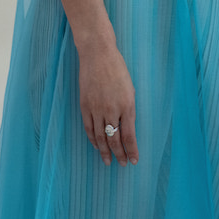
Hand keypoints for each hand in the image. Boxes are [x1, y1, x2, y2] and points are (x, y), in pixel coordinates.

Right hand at [79, 44, 137, 165]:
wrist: (97, 55)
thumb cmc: (117, 69)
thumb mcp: (130, 89)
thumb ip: (129, 109)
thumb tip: (127, 127)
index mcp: (127, 105)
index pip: (129, 136)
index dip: (132, 150)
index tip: (134, 160)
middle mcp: (111, 109)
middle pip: (114, 139)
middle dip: (119, 154)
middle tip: (123, 164)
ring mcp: (96, 108)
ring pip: (100, 137)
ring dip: (105, 151)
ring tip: (108, 161)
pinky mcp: (84, 106)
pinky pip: (88, 128)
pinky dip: (93, 139)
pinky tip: (97, 146)